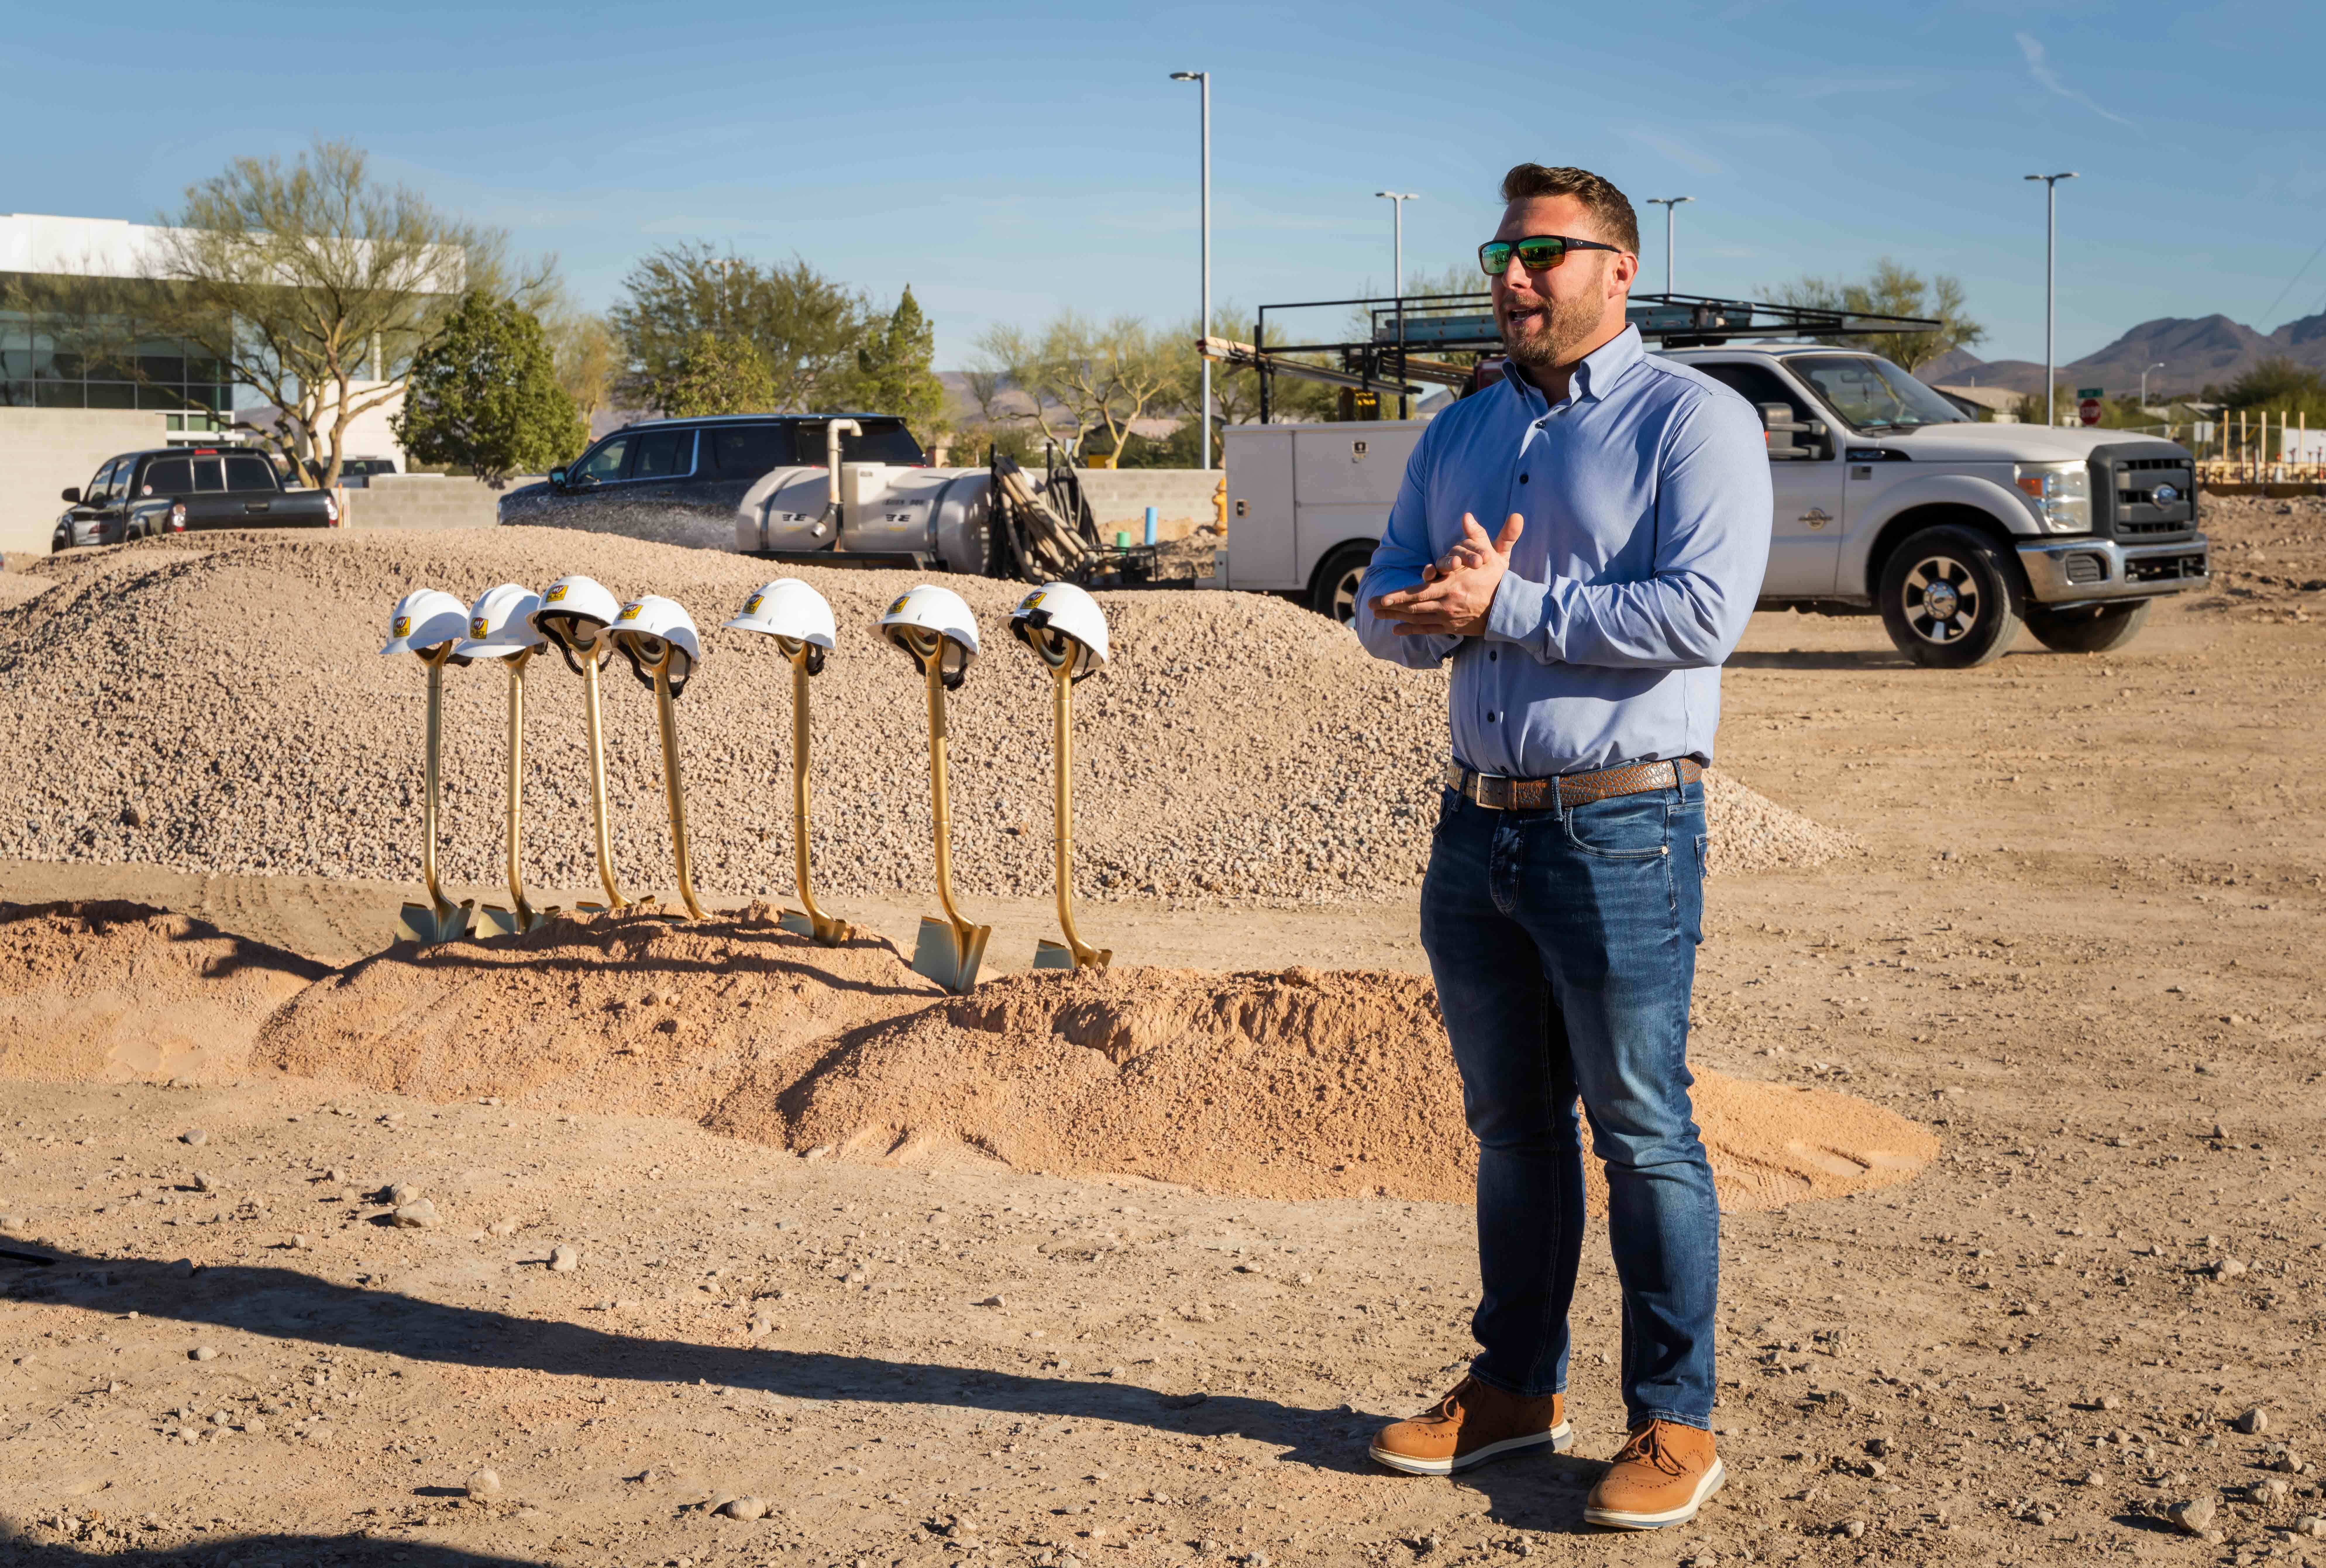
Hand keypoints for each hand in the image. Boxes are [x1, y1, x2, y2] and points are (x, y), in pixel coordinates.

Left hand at [1368, 512, 1523, 636]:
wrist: (1511, 607)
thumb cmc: (1499, 579)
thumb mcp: (1492, 554)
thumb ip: (1479, 534)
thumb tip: (1468, 515)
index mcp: (1452, 585)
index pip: (1419, 591)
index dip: (1398, 596)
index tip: (1382, 597)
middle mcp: (1447, 603)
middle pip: (1412, 607)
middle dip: (1389, 606)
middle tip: (1370, 605)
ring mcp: (1448, 617)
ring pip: (1417, 618)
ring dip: (1395, 617)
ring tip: (1377, 615)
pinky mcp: (1451, 626)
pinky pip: (1427, 629)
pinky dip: (1411, 630)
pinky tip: (1396, 630)